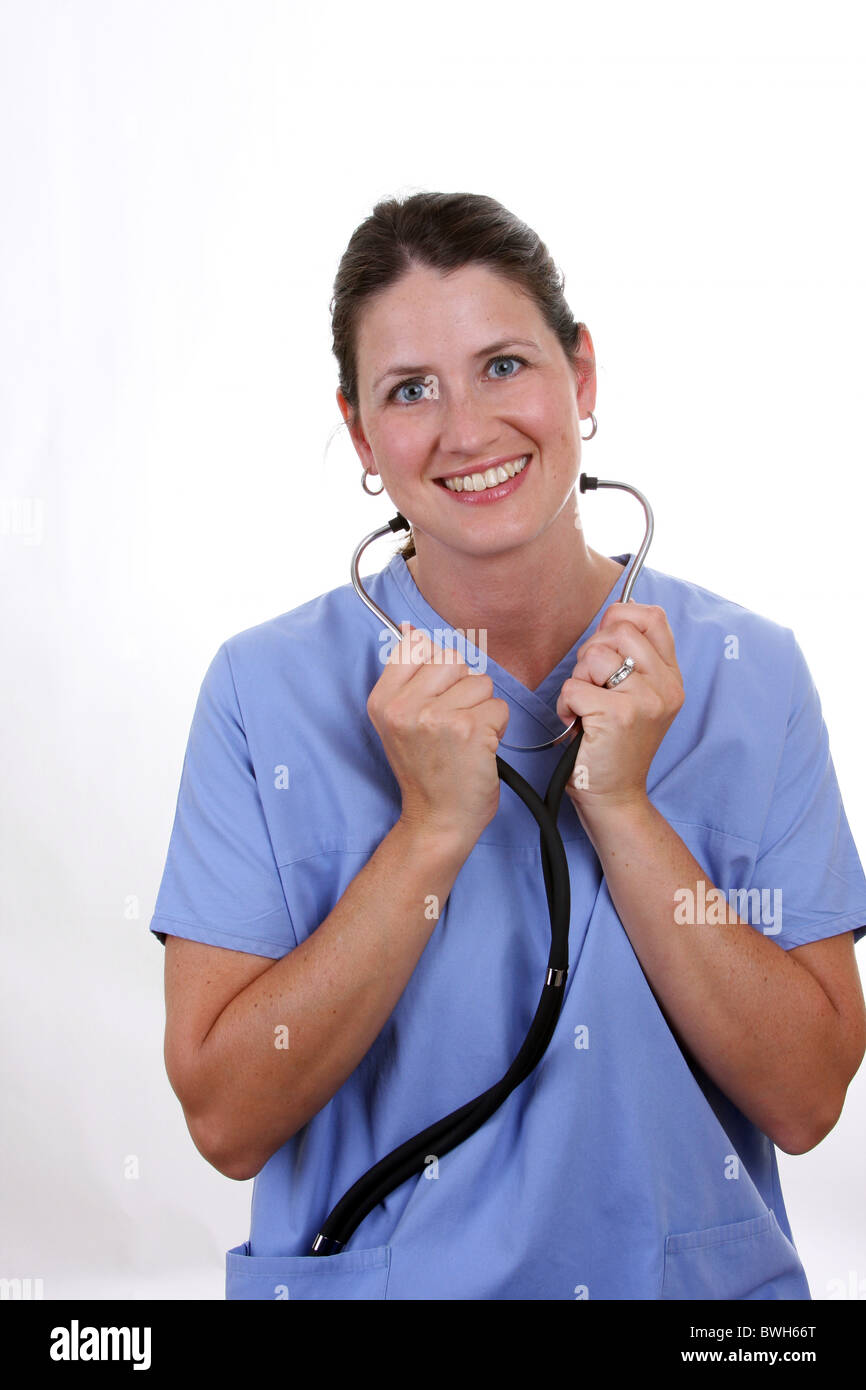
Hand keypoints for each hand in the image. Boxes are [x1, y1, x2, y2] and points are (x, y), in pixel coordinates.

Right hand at [367, 624, 510, 851]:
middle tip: (452, 723)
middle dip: (463, 687)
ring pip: (480, 682)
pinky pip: (498, 707)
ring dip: (482, 709)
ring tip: (465, 738)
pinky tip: (478, 750)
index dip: (437, 669)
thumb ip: (408, 675)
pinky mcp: (468, 730)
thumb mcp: (400, 721)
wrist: (437, 819)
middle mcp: (404, 707)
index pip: (416, 645)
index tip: (435, 697)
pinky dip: (496, 729)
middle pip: (453, 659)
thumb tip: (411, 628)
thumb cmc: (426, 770)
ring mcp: (435, 718)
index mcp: (383, 700)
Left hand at [555, 602, 684, 818]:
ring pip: (593, 656)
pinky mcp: (618, 714)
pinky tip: (576, 724)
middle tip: (593, 687)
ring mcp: (645, 699)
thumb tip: (610, 617)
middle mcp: (665, 686)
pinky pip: (573, 686)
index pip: (653, 618)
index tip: (605, 647)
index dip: (620, 619)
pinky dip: (564, 705)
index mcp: (671, 678)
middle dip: (592, 653)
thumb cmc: (615, 746)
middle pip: (618, 630)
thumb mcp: (636, 697)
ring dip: (577, 680)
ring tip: (586, 708)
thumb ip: (630, 658)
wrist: (615, 797)